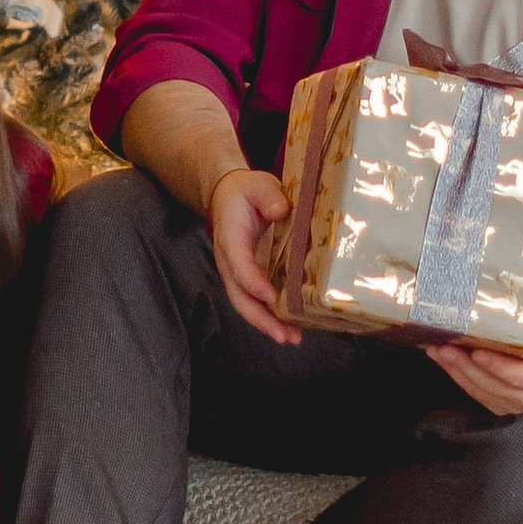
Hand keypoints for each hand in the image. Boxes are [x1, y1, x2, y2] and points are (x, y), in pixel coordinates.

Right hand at [208, 164, 297, 343]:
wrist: (229, 196)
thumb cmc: (245, 192)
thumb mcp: (257, 185)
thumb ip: (268, 196)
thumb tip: (281, 211)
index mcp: (230, 239)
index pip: (239, 265)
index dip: (254, 283)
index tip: (272, 298)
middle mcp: (231, 262)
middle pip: (240, 296)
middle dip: (260, 318)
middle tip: (283, 335)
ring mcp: (239, 273)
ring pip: (248, 304)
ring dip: (268, 324)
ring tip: (292, 338)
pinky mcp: (251, 277)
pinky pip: (258, 301)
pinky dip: (273, 316)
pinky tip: (293, 327)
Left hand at [435, 309, 522, 416]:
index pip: (522, 376)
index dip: (498, 367)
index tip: (477, 352)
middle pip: (492, 384)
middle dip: (463, 365)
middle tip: (442, 344)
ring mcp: (514, 403)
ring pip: (478, 389)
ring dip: (453, 369)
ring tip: (434, 348)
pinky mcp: (499, 404)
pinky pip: (473, 391)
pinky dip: (455, 375)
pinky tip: (440, 357)